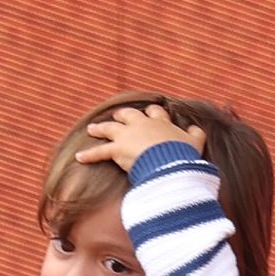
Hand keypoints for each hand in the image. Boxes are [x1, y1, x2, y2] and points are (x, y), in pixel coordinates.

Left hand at [74, 103, 205, 173]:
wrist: (171, 162)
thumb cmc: (183, 154)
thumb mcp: (195, 142)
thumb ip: (195, 134)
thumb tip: (195, 130)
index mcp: (161, 122)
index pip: (155, 113)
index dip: (152, 113)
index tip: (151, 113)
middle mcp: (142, 124)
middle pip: (129, 115)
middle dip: (123, 115)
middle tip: (118, 117)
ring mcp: (128, 136)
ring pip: (110, 128)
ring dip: (100, 128)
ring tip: (92, 129)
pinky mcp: (118, 149)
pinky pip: (100, 152)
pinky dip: (89, 155)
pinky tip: (79, 157)